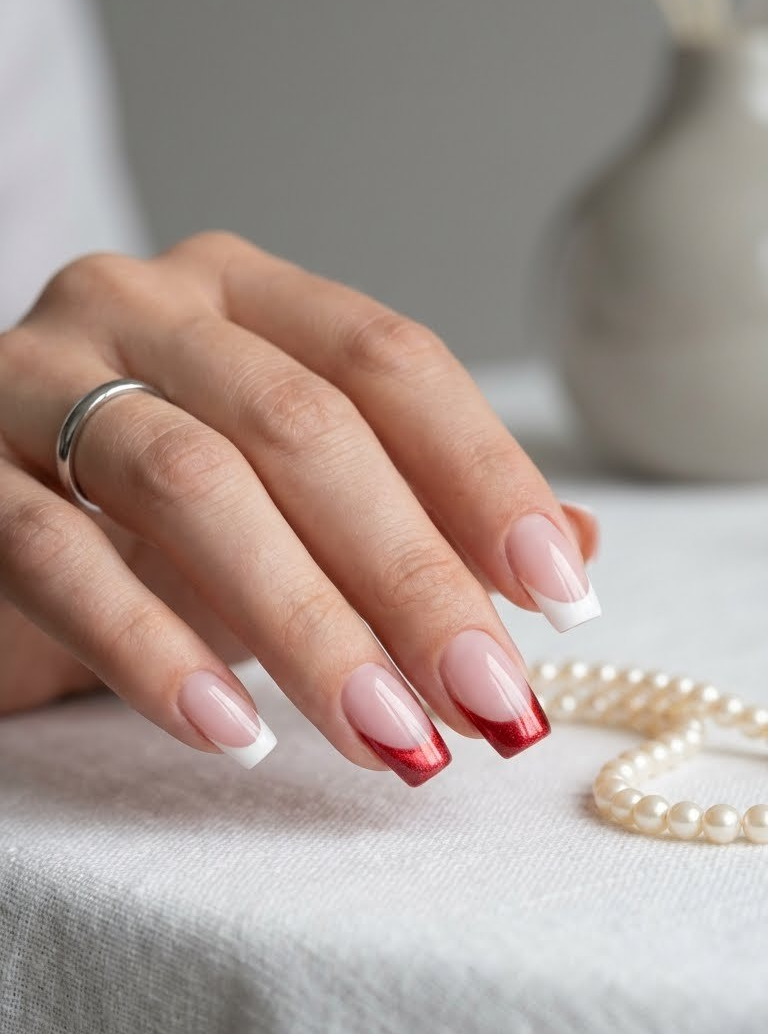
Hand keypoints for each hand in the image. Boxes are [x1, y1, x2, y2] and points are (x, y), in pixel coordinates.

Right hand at [0, 234, 598, 784]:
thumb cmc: (147, 525)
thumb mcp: (293, 513)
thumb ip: (422, 515)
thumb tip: (577, 551)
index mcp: (242, 295)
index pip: (388, 360)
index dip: (484, 472)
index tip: (559, 595)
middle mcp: (141, 307)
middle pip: (305, 426)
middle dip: (412, 574)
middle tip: (488, 701)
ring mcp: (36, 377)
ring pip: (191, 484)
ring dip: (307, 625)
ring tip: (387, 738)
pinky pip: (55, 555)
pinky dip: (152, 649)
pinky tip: (231, 731)